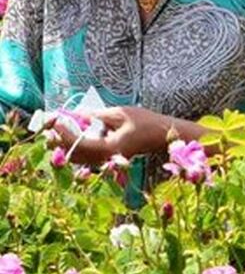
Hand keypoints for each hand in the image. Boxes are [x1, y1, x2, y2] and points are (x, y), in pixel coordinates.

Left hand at [45, 106, 196, 167]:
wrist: (164, 135)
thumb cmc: (147, 123)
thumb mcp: (120, 113)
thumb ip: (96, 115)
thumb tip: (77, 114)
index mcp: (107, 148)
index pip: (75, 143)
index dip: (62, 131)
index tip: (56, 118)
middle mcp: (105, 158)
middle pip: (72, 154)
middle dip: (59, 139)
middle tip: (52, 123)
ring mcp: (107, 160)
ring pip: (77, 157)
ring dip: (66, 143)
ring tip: (60, 127)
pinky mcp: (109, 158)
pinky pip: (86, 156)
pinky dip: (76, 145)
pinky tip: (76, 133)